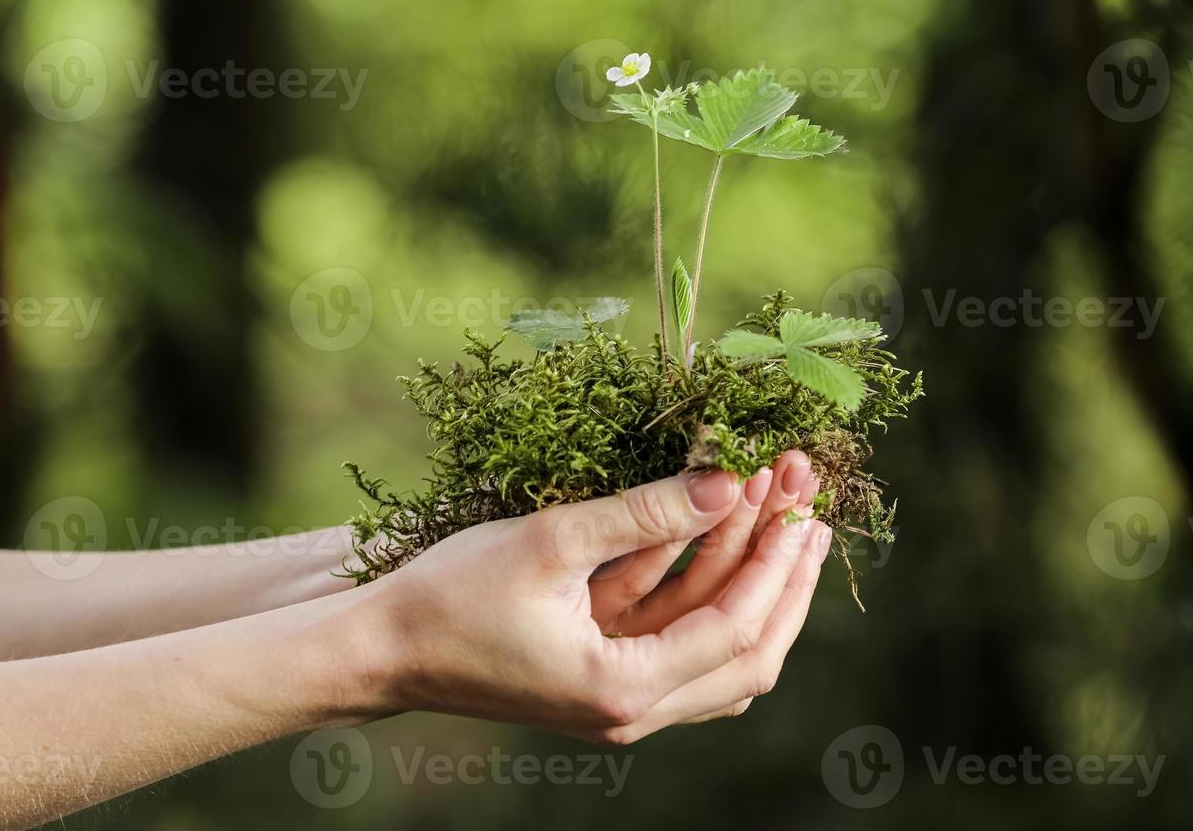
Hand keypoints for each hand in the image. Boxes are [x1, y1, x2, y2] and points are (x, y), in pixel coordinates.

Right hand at [357, 452, 831, 742]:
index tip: (798, 500)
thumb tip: (729, 480)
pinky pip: (684, 645)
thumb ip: (647, 511)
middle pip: (747, 658)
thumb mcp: (552, 540)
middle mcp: (633, 712)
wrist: (380, 649)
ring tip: (789, 519)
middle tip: (812, 510)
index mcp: (621, 690)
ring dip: (755, 586)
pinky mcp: (607, 680)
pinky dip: (711, 597)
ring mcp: (621, 702)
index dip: (773, 561)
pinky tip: (728, 544)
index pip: (733, 629)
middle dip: (785, 581)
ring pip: (722, 656)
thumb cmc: (451, 596)